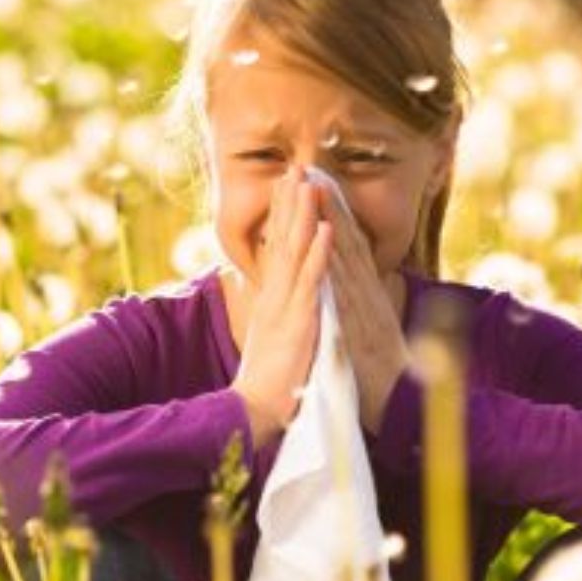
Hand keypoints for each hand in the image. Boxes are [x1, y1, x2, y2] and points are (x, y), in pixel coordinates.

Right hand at [230, 164, 333, 449]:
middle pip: (283, 241)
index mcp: (272, 299)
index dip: (283, 215)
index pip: (277, 248)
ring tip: (308, 183)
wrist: (256, 413)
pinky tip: (325, 229)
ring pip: (295, 253)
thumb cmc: (269, 381)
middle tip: (295, 167)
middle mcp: (276, 297)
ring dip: (303, 216)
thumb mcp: (273, 338)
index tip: (287, 184)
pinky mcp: (298, 322)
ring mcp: (286, 307)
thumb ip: (276, 313)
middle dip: (289, 203)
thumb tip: (278, 297)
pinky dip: (318, 254)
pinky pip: (311, 283)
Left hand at [316, 183, 410, 435]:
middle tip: (312, 170)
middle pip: (347, 243)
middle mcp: (369, 296)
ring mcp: (366, 310)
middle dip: (330, 206)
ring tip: (317, 191)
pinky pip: (346, 296)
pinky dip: (337, 269)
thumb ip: (364, 304)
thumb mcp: (370, 331)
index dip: (334, 214)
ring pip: (346, 260)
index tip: (318, 183)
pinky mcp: (361, 331)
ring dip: (332, 224)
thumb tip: (359, 281)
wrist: (402, 409)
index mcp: (368, 295)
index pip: (349, 247)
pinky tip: (328, 245)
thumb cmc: (382, 373)